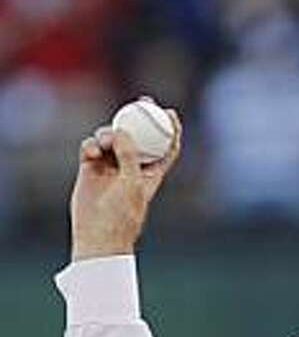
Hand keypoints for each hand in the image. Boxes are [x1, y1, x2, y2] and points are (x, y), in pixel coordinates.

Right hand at [69, 112, 181, 260]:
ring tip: (106, 141)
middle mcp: (131, 167)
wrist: (98, 235)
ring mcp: (110, 167)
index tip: (170, 113)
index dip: (170, 130)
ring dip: (110, 133)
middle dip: (139, 117)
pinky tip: (92, 152)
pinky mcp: (90, 168)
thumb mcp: (132, 182)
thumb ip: (129, 155)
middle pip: (138, 136)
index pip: (165, 148)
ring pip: (112, 138)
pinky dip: (91, 144)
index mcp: (151, 173)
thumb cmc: (122, 215)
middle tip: (141, 102)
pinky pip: (91, 146)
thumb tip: (122, 129)